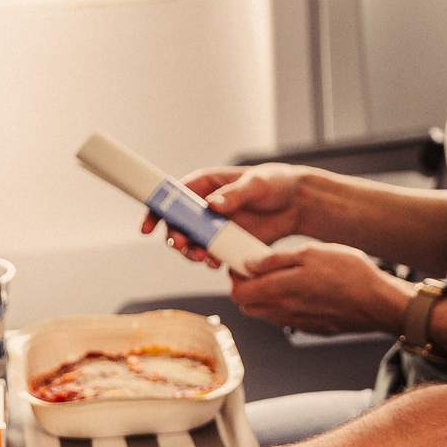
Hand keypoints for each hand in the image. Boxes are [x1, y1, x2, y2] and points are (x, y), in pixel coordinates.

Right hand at [141, 164, 311, 266]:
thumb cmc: (275, 183)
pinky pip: (212, 256)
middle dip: (176, 239)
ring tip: (204, 258)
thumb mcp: (257, 184)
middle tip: (185, 247)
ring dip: (191, 253)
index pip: (172, 197)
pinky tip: (218, 263)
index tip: (148, 227)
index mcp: (205, 185)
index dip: (156, 211)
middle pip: (177, 226)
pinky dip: (210, 261)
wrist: (298, 205)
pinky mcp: (228, 244)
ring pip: (192, 244)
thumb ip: (234, 194)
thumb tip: (212, 205)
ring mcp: (215, 228)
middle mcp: (204, 208)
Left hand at [227, 245, 408, 336]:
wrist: (379, 302)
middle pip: (247, 306)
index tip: (243, 264)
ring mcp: (297, 323)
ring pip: (265, 314)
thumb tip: (249, 265)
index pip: (239, 293)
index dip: (235, 278)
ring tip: (282, 278)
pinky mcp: (311, 328)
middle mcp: (284, 311)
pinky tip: (302, 291)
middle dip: (246, 289)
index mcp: (281, 289)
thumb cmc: (349, 272)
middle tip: (259, 271)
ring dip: (264, 298)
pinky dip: (283, 306)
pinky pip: (285, 319)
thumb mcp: (312, 252)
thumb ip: (276, 260)